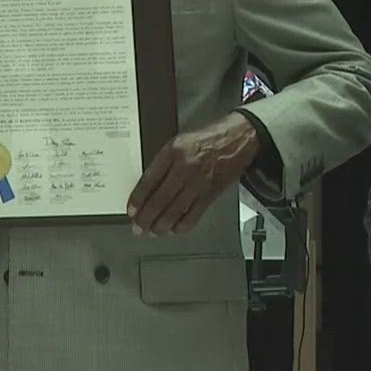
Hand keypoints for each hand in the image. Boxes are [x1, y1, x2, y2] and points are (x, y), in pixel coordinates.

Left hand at [126, 112, 258, 235]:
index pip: (149, 180)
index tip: (131, 210)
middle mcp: (184, 168)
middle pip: (160, 199)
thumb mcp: (179, 141)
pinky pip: (194, 215)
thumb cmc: (208, 138)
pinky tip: (174, 229)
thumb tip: (148, 186)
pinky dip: (182, 226)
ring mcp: (199, 182)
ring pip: (175, 211)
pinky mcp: (211, 193)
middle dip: (146, 218)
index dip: (138, 199)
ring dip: (161, 225)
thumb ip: (163, 162)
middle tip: (138, 227)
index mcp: (173, 152)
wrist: (239, 137)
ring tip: (152, 232)